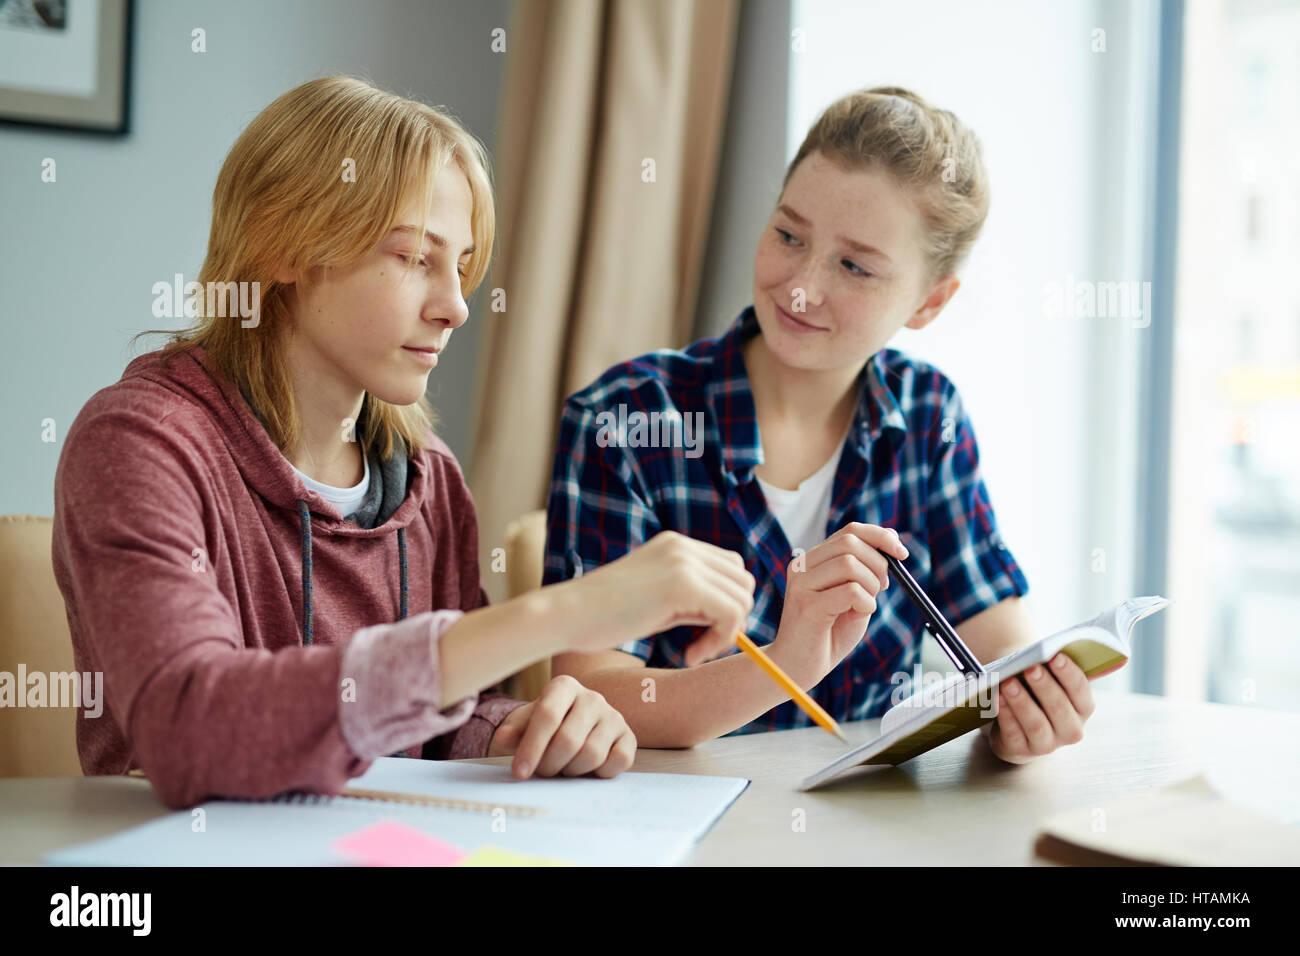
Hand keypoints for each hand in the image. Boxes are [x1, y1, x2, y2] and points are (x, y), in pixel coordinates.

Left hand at [486, 675, 635, 778]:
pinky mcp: (628, 736)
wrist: (570, 726)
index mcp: (564, 686)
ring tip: (562, 767)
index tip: (519, 772)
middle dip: (549, 764)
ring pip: (591, 754)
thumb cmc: (544, 726)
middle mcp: (592, 697)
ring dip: (571, 771)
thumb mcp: (524, 724)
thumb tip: (503, 737)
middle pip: (568, 740)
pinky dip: (600, 773)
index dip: (531, 747)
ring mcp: (614, 716)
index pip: (547, 716)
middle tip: (542, 771)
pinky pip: (619, 761)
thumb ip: (514, 731)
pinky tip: (587, 769)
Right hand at [565, 531, 754, 665]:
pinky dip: (719, 641)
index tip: (700, 634)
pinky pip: (730, 615)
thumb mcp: (653, 597)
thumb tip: (731, 614)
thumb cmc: (601, 616)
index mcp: (675, 545)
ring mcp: (684, 562)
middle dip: (732, 619)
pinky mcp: (683, 585)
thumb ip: (688, 596)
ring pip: (742, 599)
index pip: (731, 569)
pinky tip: (689, 656)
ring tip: (692, 652)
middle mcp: (683, 547)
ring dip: (725, 633)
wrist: (566, 615)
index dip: (726, 605)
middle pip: (743, 582)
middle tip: (700, 646)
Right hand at [769, 523, 907, 685]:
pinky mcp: (807, 606)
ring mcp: (802, 585)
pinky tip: (856, 617)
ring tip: (864, 606)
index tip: (901, 553)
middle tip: (882, 588)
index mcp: (812, 560)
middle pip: (851, 543)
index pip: (850, 531)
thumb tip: (892, 544)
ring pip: (851, 565)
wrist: (797, 668)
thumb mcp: (853, 599)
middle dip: (878, 564)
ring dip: (871, 586)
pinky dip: (865, 603)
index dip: (880, 537)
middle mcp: (802, 566)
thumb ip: (866, 573)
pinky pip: (851, 591)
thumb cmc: (826, 635)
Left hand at [980, 654, 1095, 763]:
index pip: (1080, 691)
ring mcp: (1046, 744)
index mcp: (1083, 709)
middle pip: (1059, 708)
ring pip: (1036, 724)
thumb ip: (1070, 671)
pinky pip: (1013, 733)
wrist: (1018, 725)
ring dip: (1022, 702)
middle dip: (1044, 686)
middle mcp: (1070, 730)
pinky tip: (997, 698)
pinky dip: (1005, 714)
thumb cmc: (1038, 694)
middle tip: (1030, 668)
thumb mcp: (1056, 683)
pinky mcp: (1021, 750)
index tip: (1055, 655)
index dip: (1068, 673)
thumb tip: (1112, 660)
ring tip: (1008, 682)